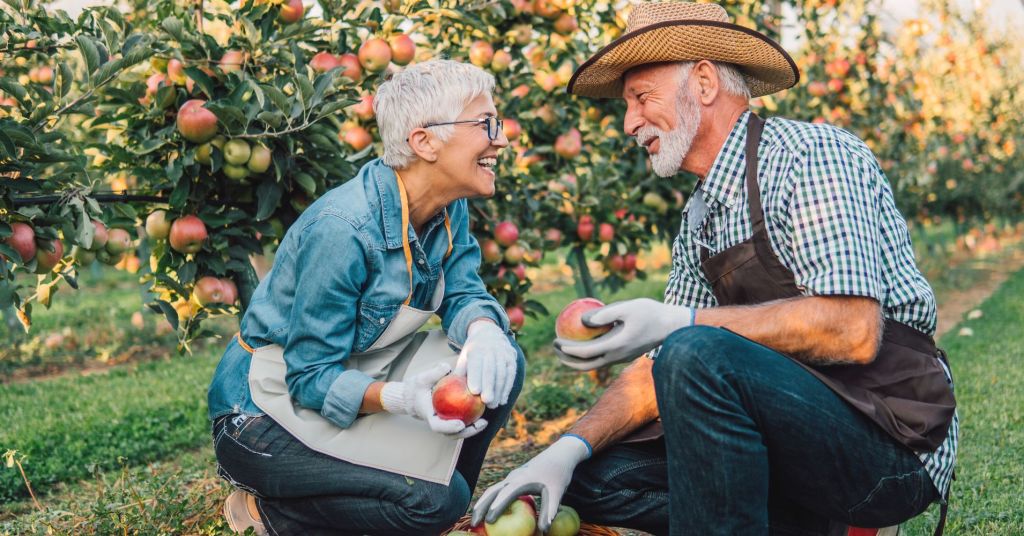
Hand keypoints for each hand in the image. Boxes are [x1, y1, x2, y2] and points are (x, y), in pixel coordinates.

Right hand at [379, 363, 487, 436]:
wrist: (413, 396)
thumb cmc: (417, 387)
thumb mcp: (422, 378)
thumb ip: (434, 373)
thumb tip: (447, 367)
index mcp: (429, 416)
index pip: (438, 426)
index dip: (449, 427)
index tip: (460, 424)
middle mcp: (438, 423)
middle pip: (452, 434)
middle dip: (467, 432)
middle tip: (480, 424)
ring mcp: (444, 424)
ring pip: (459, 432)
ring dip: (472, 429)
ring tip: (485, 422)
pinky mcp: (451, 420)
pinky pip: (463, 423)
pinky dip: (473, 421)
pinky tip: (484, 412)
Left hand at [455, 320, 516, 408]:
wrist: (489, 335)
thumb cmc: (472, 352)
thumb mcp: (464, 358)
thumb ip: (460, 373)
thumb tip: (451, 391)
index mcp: (476, 349)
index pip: (476, 364)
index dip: (476, 377)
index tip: (475, 391)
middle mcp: (491, 350)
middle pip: (491, 370)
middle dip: (489, 386)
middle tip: (486, 402)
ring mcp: (504, 354)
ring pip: (502, 374)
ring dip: (499, 391)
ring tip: (493, 405)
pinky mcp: (512, 360)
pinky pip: (511, 375)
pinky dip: (507, 389)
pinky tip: (502, 400)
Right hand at [471, 436, 590, 531]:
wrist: (560, 455)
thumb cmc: (558, 473)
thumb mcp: (557, 492)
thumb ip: (550, 511)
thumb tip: (544, 531)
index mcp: (522, 479)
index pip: (505, 494)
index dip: (496, 507)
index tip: (489, 521)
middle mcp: (513, 477)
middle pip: (492, 492)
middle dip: (481, 507)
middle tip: (473, 524)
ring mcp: (513, 477)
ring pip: (493, 490)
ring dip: (483, 503)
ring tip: (475, 519)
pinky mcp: (515, 479)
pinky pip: (499, 490)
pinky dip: (491, 500)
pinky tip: (489, 510)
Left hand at [554, 298, 693, 370]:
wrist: (672, 327)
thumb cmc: (650, 313)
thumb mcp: (627, 307)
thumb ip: (604, 314)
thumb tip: (582, 320)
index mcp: (616, 346)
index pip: (585, 353)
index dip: (567, 349)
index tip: (555, 339)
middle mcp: (617, 357)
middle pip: (585, 365)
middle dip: (566, 360)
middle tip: (554, 347)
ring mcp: (621, 359)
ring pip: (593, 365)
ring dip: (576, 360)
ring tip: (563, 349)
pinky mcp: (624, 356)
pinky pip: (601, 359)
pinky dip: (588, 355)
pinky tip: (582, 342)